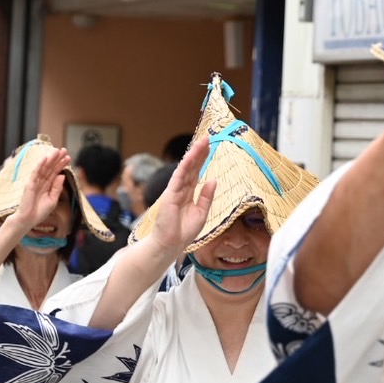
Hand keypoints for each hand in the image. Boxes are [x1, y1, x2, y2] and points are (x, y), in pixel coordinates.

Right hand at [5, 150, 69, 236]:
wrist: (29, 220)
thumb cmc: (40, 211)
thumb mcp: (53, 200)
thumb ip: (57, 188)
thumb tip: (62, 175)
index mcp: (48, 185)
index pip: (56, 172)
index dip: (61, 164)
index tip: (68, 157)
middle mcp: (42, 182)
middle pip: (51, 168)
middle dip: (57, 159)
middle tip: (64, 150)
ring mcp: (35, 182)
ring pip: (44, 168)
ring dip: (50, 159)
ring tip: (57, 151)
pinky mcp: (30, 184)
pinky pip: (35, 173)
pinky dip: (40, 165)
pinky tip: (45, 158)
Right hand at [144, 134, 215, 258]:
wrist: (170, 244)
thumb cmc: (183, 232)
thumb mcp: (202, 213)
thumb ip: (207, 196)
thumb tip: (213, 180)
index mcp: (189, 193)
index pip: (197, 172)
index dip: (203, 159)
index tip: (210, 146)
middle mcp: (182, 189)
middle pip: (192, 167)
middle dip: (199, 152)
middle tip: (207, 138)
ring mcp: (175, 190)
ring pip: (185, 169)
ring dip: (193, 155)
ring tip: (201, 142)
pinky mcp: (170, 195)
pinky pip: (178, 178)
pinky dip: (184, 167)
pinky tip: (190, 157)